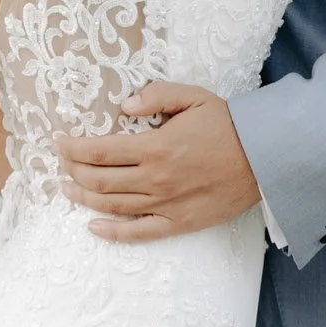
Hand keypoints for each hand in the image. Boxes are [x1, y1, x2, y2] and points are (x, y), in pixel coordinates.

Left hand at [53, 84, 260, 239]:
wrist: (265, 158)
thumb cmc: (229, 125)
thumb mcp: (194, 97)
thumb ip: (156, 95)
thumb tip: (124, 105)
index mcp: (156, 146)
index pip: (100, 151)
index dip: (73, 148)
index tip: (59, 143)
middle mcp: (155, 178)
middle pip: (99, 179)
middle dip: (73, 172)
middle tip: (62, 164)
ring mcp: (166, 204)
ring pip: (112, 205)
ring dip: (83, 198)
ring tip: (68, 189)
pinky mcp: (179, 222)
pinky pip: (138, 232)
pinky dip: (112, 232)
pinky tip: (93, 226)